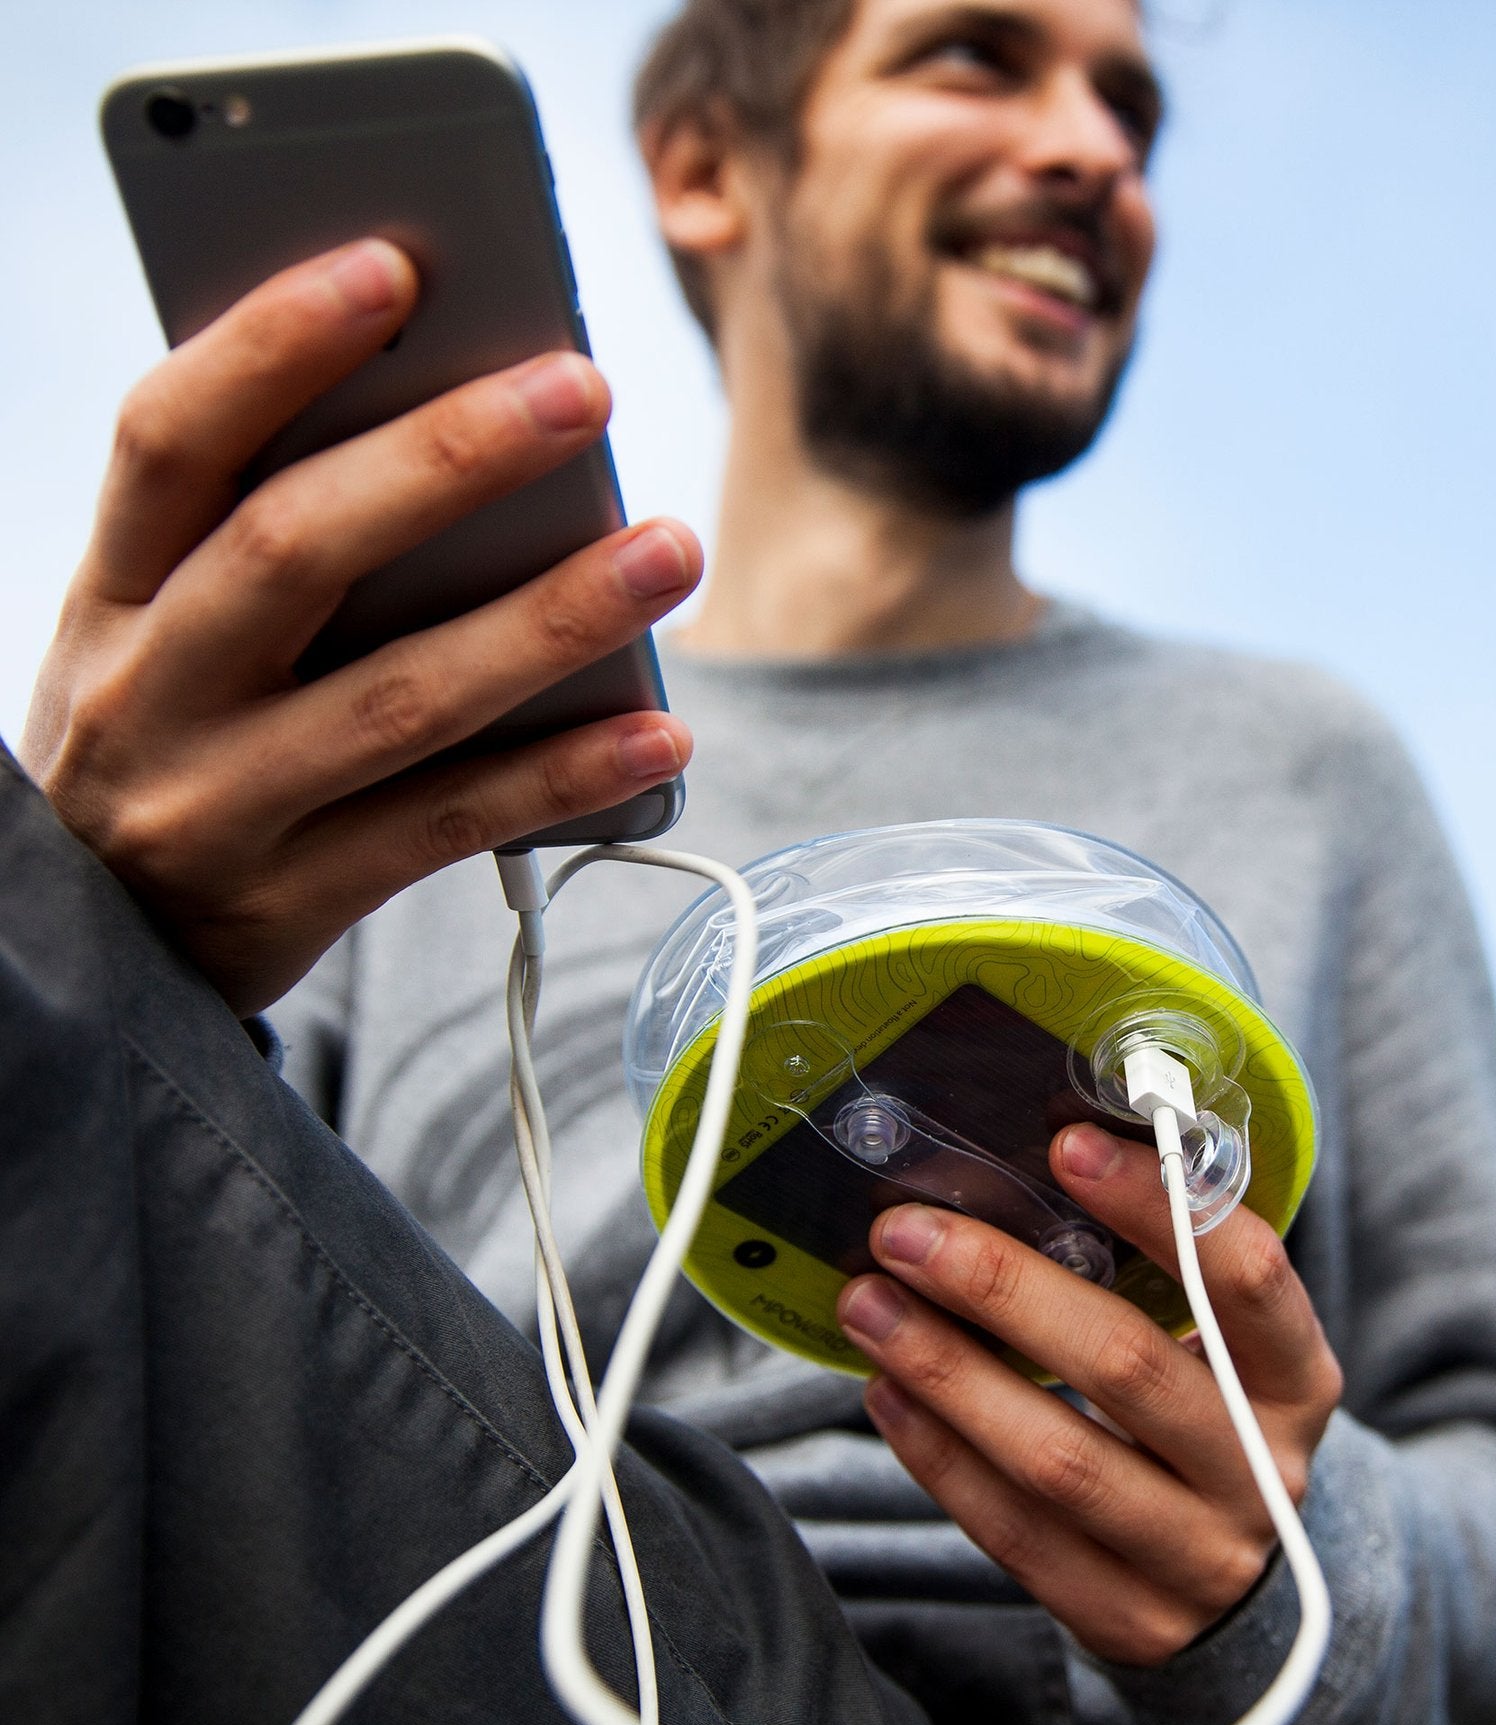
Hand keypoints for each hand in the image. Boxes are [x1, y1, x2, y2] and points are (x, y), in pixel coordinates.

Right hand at [23, 239, 699, 1016]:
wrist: (89, 948)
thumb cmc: (168, 744)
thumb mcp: (160, 634)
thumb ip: (258, 544)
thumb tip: (453, 423)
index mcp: (108, 592)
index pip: (169, 440)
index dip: (271, 346)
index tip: (394, 267)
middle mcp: (148, 692)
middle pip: (292, 552)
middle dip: (443, 460)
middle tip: (583, 388)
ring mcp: (217, 806)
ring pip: (399, 699)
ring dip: (547, 620)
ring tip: (669, 553)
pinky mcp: (293, 901)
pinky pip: (449, 827)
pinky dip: (563, 777)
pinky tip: (660, 734)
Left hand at [835, 1121, 1342, 1665]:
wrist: (1245, 1600)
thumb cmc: (1209, 1423)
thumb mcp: (1227, 1353)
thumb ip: (1166, 1274)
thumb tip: (1037, 1156)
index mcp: (1297, 1379)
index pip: (1246, 1277)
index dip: (1158, 1205)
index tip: (1066, 1143)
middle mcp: (1262, 1470)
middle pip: (1127, 1366)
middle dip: (1003, 1287)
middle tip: (907, 1230)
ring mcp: (1198, 1557)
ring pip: (1059, 1459)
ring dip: (947, 1370)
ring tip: (869, 1303)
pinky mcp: (1128, 1623)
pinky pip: (1016, 1533)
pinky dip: (940, 1455)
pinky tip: (886, 1391)